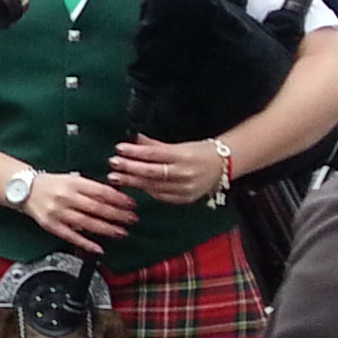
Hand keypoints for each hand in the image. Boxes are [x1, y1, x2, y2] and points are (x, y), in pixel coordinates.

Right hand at [17, 169, 134, 255]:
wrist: (24, 189)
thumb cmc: (52, 184)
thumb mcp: (72, 179)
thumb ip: (91, 188)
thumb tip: (116, 198)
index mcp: (73, 183)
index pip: (100, 191)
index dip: (118, 199)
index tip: (132, 204)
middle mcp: (65, 197)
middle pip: (96, 207)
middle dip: (117, 215)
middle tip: (132, 219)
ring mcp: (57, 212)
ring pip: (86, 222)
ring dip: (106, 229)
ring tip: (121, 233)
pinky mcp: (51, 225)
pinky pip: (70, 236)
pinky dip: (86, 243)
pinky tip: (99, 249)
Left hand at [109, 136, 223, 206]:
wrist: (225, 165)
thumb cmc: (199, 151)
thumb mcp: (179, 145)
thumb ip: (154, 144)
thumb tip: (133, 138)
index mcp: (183, 156)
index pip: (154, 154)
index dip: (135, 152)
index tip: (119, 149)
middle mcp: (185, 173)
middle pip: (151, 173)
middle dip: (129, 169)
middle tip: (112, 166)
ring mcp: (185, 188)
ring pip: (154, 186)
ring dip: (133, 182)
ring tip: (116, 178)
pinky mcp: (185, 199)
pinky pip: (161, 196)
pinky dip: (147, 190)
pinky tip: (135, 186)